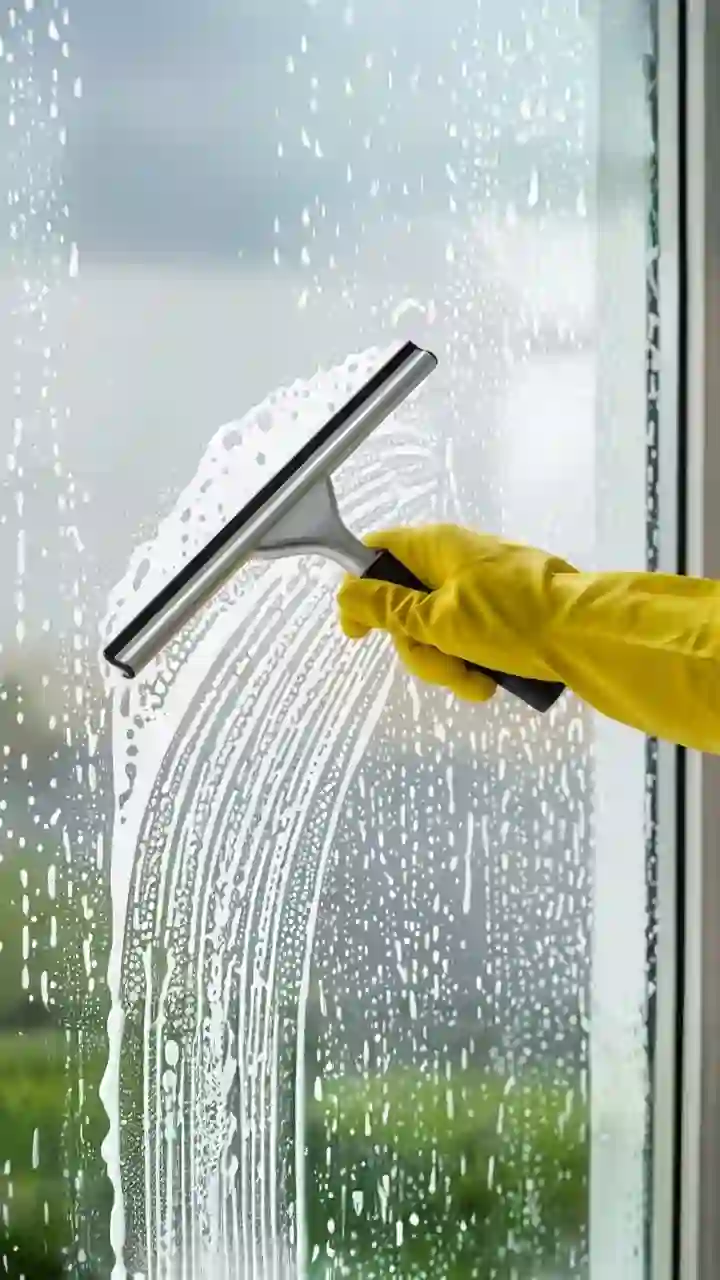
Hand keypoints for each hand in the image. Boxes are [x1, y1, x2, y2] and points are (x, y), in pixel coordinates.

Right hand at [337, 525, 571, 701]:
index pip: (376, 554)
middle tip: (443, 667)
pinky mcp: (506, 612)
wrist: (590, 635)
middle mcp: (455, 559)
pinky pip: (471, 639)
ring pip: (438, 632)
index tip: (357, 635)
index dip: (358, 594)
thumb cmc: (513, 621)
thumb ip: (388, 609)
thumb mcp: (440, 620)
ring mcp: (483, 586)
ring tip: (477, 683)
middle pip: (406, 607)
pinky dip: (474, 664)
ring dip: (449, 665)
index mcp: (434, 547)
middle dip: (419, 648)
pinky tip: (492, 683)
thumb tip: (345, 593)